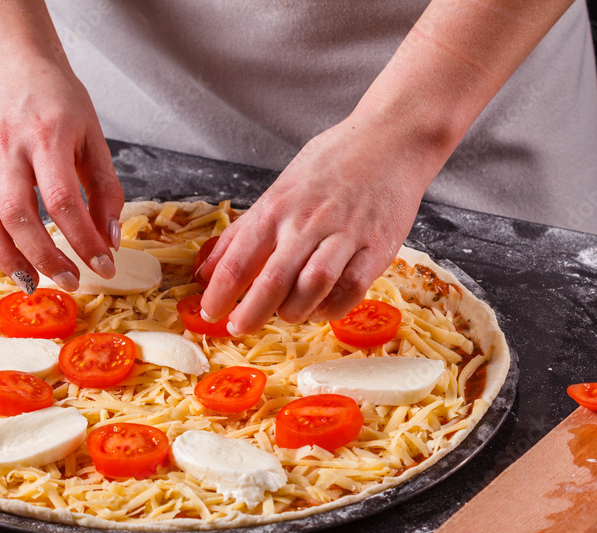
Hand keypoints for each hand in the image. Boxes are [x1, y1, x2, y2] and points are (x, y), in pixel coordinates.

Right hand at [0, 54, 122, 293]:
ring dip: (6, 259)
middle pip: (18, 216)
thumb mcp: (94, 136)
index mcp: (47, 136)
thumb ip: (105, 189)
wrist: (10, 63)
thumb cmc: (57, 98)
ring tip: (33, 280)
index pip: (63, 201)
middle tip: (70, 281)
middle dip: (45, 258)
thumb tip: (110, 241)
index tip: (103, 265)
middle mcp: (8, 149)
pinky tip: (1, 257)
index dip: (84, 240)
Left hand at [197, 116, 434, 334]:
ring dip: (293, 312)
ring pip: (312, 287)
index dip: (219, 294)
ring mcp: (344, 235)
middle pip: (272, 281)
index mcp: (277, 207)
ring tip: (285, 316)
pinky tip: (321, 309)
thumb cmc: (332, 163)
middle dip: (250, 314)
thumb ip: (243, 231)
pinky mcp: (376, 247)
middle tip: (239, 328)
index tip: (209, 313)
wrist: (391, 139)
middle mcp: (307, 222)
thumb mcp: (279, 189)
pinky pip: (351, 290)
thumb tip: (206, 270)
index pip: (238, 260)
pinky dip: (332, 308)